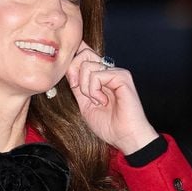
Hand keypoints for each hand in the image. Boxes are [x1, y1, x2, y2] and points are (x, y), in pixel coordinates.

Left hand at [66, 40, 157, 154]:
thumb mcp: (84, 104)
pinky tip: (103, 101)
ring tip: (97, 101)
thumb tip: (67, 69)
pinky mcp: (122, 76)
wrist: (125, 137)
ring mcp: (115, 72)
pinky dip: (94, 91)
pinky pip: (97, 75)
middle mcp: (108, 70)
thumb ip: (77, 86)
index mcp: (100, 76)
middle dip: (73, 72)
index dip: (72, 61)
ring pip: (87, 65)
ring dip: (85, 88)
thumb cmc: (109, 125)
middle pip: (83, 53)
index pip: (84, 54)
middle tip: (80, 91)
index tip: (73, 84)